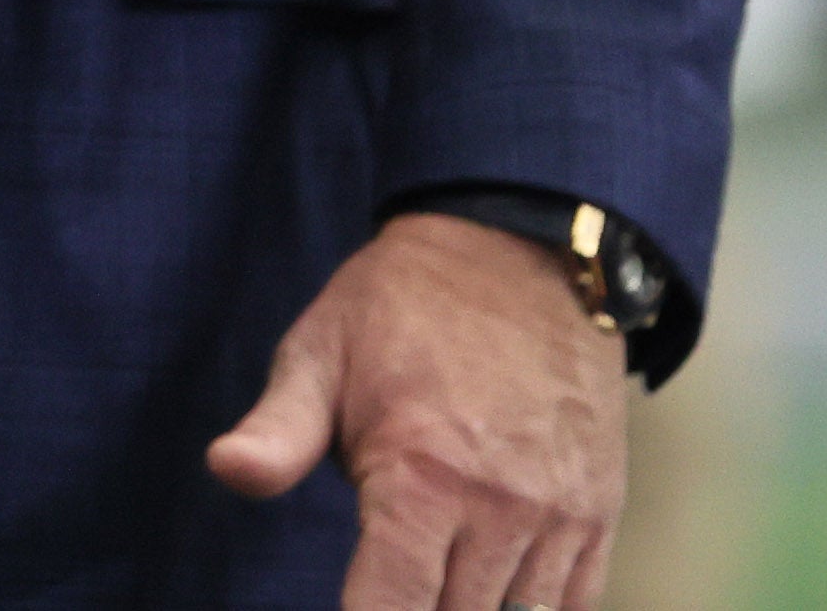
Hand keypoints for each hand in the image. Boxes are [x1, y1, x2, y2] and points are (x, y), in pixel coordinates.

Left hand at [205, 212, 627, 610]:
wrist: (515, 251)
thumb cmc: (399, 307)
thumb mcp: (319, 352)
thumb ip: (276, 431)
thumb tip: (226, 471)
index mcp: (421, 475)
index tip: (352, 607)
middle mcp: (500, 507)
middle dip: (412, 609)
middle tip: (384, 578)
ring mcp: (559, 514)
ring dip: (468, 606)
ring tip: (434, 571)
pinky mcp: (600, 510)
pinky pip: (572, 604)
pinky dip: (531, 610)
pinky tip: (489, 586)